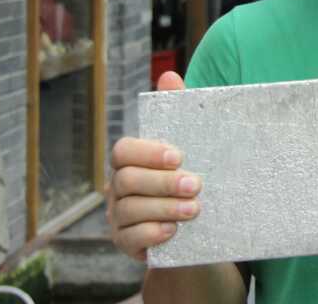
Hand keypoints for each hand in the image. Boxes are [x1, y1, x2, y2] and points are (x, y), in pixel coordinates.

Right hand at [107, 71, 201, 260]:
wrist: (198, 224)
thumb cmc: (189, 174)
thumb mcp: (190, 143)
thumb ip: (178, 109)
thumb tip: (169, 76)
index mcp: (132, 160)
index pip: (124, 150)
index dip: (148, 152)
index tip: (178, 156)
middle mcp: (119, 187)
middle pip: (127, 181)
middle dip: (162, 183)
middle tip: (196, 185)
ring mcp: (119, 216)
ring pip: (129, 210)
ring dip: (163, 208)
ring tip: (194, 209)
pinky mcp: (127, 242)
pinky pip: (130, 238)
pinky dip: (151, 234)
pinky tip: (173, 231)